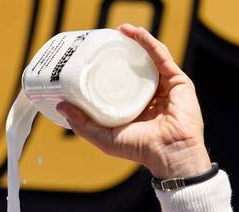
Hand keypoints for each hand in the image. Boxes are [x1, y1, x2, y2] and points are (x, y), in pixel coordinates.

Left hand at [57, 24, 209, 178]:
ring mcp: (166, 88)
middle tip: (107, 40)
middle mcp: (151, 96)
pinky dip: (149, 44)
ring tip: (121, 30)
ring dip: (136, 41)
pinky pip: (162, 58)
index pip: (121, 83)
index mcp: (136, 107)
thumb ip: (83, 123)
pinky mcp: (178, 82)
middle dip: (123, 51)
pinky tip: (137, 34)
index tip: (94, 58)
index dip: (109, 69)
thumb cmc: (139, 150)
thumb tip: (61, 106)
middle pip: (136, 67)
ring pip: (150, 59)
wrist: (168, 153)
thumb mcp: (103, 137)